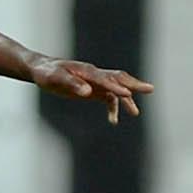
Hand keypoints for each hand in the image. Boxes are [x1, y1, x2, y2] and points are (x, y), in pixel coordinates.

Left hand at [30, 57, 152, 123]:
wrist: (42, 70)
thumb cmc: (48, 73)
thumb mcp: (56, 79)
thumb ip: (72, 84)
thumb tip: (87, 92)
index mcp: (88, 71)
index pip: (105, 79)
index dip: (116, 86)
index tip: (127, 93)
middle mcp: (95, 76)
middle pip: (119, 78)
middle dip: (134, 84)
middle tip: (150, 89)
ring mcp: (95, 83)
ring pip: (116, 90)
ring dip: (126, 100)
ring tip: (135, 113)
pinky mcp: (93, 90)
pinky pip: (108, 99)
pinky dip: (113, 109)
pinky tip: (113, 121)